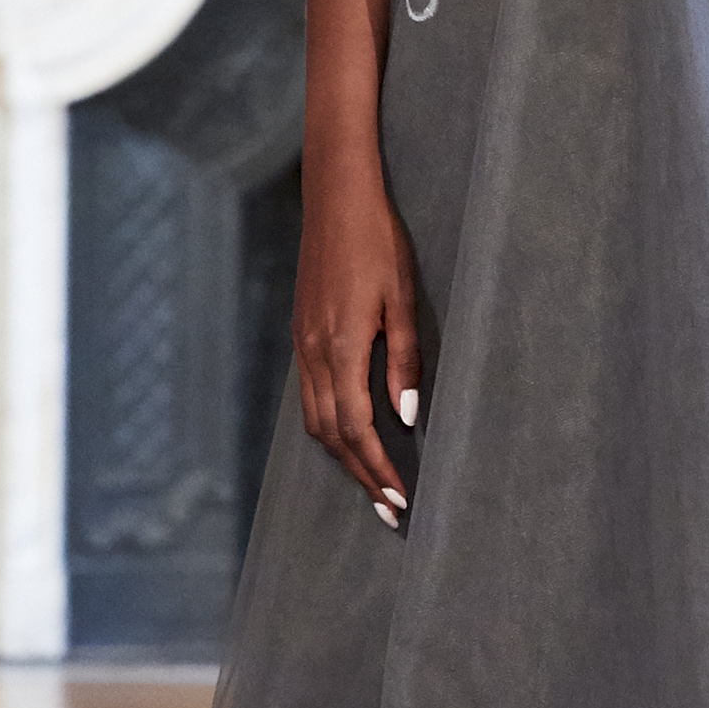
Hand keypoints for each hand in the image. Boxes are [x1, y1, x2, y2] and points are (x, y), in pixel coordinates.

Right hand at [293, 122, 422, 516]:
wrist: (335, 197)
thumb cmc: (377, 241)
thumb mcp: (402, 298)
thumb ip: (403, 360)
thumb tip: (406, 417)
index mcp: (340, 347)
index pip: (356, 429)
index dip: (377, 469)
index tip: (400, 500)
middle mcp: (314, 353)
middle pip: (332, 436)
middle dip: (361, 476)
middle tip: (390, 510)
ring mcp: (303, 345)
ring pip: (316, 421)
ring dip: (343, 457)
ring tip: (373, 484)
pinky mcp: (302, 335)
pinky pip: (311, 398)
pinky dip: (330, 428)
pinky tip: (351, 437)